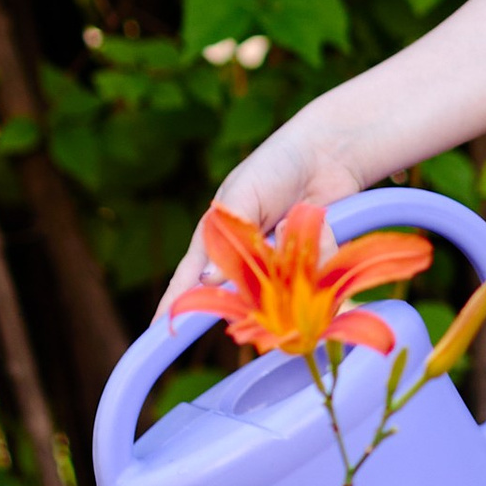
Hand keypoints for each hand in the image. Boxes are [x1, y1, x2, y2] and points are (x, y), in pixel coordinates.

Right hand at [156, 101, 370, 324]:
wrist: (327, 154)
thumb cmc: (274, 167)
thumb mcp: (243, 192)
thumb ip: (229, 234)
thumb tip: (208, 279)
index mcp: (217, 240)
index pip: (189, 279)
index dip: (175, 304)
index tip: (158, 331)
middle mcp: (246, 261)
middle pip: (243, 296)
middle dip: (259, 280)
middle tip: (270, 238)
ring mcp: (280, 266)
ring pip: (284, 287)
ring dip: (292, 250)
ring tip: (294, 215)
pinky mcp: (312, 267)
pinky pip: (316, 274)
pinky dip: (320, 247)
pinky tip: (320, 220)